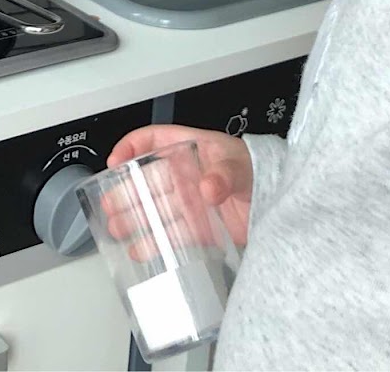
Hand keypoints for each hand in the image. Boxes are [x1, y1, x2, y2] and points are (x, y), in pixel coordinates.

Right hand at [107, 125, 253, 248]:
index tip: (115, 161)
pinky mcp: (198, 227)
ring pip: (154, 209)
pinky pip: (170, 234)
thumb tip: (208, 187)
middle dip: (124, 191)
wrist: (280, 201)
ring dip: (134, 218)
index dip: (130, 147)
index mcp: (189, 148)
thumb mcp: (239, 163)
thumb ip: (224, 173)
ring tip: (117, 228)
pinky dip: (154, 242)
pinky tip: (139, 249)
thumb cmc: (258, 169)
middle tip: (109, 203)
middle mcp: (184, 174)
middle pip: (145, 180)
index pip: (151, 140)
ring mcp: (189, 201)